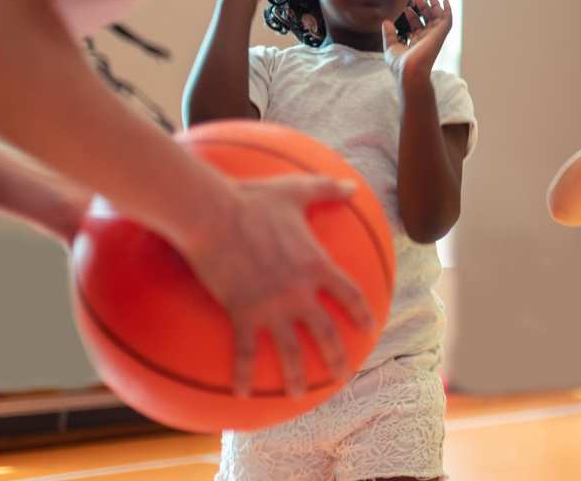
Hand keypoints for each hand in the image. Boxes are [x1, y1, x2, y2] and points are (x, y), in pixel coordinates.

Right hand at [180, 176, 374, 396]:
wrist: (211, 215)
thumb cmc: (253, 200)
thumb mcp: (296, 190)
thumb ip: (326, 189)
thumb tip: (352, 186)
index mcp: (317, 265)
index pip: (350, 295)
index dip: (362, 314)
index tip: (368, 329)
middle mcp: (299, 292)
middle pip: (326, 332)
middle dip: (337, 357)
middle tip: (344, 375)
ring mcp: (271, 306)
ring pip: (290, 351)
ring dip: (297, 375)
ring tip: (301, 395)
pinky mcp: (241, 313)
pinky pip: (244, 352)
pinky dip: (244, 375)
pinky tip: (243, 394)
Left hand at [383, 0, 451, 83]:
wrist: (409, 70)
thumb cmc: (400, 64)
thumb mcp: (391, 46)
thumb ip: (389, 34)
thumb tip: (386, 21)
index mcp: (417, 43)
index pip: (417, 27)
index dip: (412, 16)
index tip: (405, 8)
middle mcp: (427, 39)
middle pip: (427, 20)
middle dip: (423, 8)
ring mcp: (434, 37)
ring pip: (437, 18)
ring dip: (435, 6)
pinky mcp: (440, 34)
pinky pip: (447, 20)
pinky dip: (448, 10)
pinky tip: (445, 1)